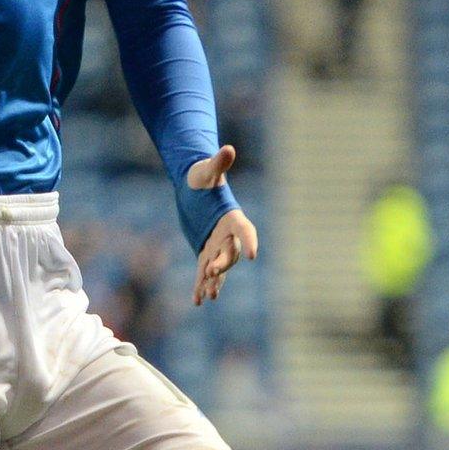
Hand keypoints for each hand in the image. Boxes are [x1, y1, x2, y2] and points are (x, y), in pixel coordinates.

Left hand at [188, 145, 253, 304]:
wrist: (195, 188)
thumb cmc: (202, 177)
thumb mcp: (207, 170)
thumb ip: (218, 163)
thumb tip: (227, 148)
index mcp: (231, 217)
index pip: (245, 230)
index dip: (249, 241)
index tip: (253, 254)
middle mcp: (227, 235)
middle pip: (230, 253)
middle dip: (223, 263)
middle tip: (212, 272)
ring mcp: (217, 246)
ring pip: (218, 268)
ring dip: (214, 281)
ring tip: (209, 295)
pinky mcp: (205, 252)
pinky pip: (204, 272)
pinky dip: (201, 286)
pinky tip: (197, 301)